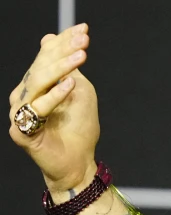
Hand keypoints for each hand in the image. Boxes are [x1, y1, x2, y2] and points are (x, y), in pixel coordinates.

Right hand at [7, 23, 99, 196]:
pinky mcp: (21, 130)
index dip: (63, 41)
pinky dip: (55, 96)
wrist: (78, 163)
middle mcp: (24, 93)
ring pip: (37, 82)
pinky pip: (38, 108)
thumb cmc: (79, 128)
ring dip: (60, 67)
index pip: (46, 56)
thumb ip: (70, 69)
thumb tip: (51, 37)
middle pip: (41, 66)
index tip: (83, 30)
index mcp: (37, 83)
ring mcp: (20, 111)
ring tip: (81, 57)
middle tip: (84, 42)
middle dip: (63, 51)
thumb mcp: (81, 93)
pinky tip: (71, 85)